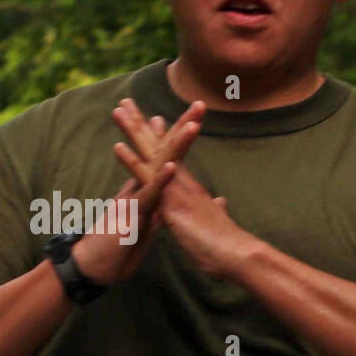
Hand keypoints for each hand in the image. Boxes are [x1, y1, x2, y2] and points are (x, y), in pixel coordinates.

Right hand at [71, 98, 204, 285]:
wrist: (90, 269)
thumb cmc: (114, 253)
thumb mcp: (142, 233)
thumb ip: (155, 218)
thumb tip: (168, 210)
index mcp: (146, 191)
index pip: (166, 159)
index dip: (179, 137)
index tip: (191, 117)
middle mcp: (140, 188)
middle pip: (163, 152)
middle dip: (181, 126)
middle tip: (199, 103)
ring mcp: (136, 199)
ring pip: (157, 166)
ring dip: (176, 144)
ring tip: (193, 124)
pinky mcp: (132, 215)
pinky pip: (149, 196)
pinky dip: (161, 180)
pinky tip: (172, 165)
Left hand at [112, 100, 257, 278]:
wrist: (236, 254)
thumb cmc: (226, 242)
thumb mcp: (215, 221)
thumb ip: (215, 209)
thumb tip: (219, 203)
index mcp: (187, 186)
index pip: (170, 155)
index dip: (159, 136)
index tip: (150, 117)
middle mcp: (180, 181)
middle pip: (158, 145)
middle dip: (141, 123)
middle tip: (125, 101)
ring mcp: (176, 188)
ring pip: (152, 153)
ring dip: (134, 131)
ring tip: (119, 109)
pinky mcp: (170, 202)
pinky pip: (148, 179)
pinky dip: (133, 162)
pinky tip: (119, 147)